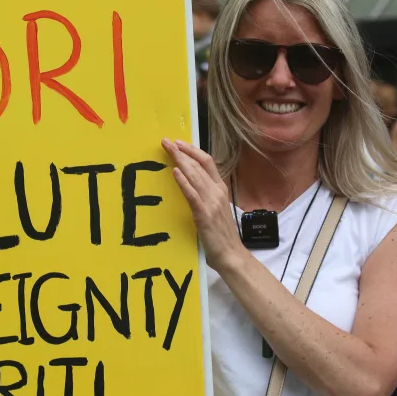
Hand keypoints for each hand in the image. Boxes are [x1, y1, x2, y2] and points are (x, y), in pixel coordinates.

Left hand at [161, 138, 245, 271]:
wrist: (231, 255)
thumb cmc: (221, 234)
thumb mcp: (216, 208)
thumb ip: (206, 195)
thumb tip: (191, 183)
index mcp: (220, 189)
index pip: (207, 162)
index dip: (192, 150)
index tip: (178, 142)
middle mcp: (217, 192)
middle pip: (198, 165)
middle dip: (181, 151)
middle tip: (165, 141)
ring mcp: (211, 203)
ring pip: (194, 176)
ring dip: (179, 160)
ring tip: (168, 150)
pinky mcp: (204, 215)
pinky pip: (192, 195)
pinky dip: (183, 182)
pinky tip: (174, 172)